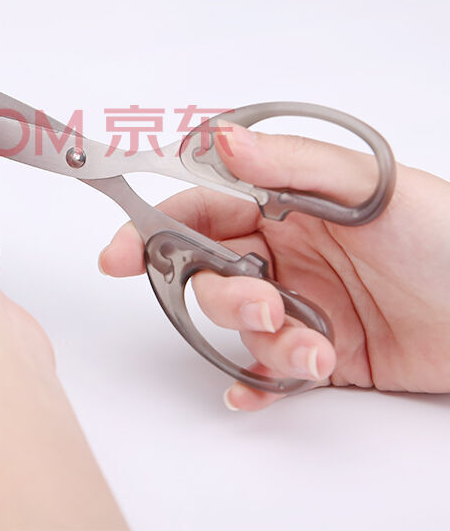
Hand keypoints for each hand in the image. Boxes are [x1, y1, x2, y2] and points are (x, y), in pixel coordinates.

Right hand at [99, 123, 449, 410]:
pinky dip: (255, 386)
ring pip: (239, 328)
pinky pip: (267, 372)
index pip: (200, 210)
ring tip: (315, 348)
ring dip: (263, 343)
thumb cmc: (446, 237)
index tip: (118, 254)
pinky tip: (255, 393)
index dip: (152, 229)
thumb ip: (288, 164)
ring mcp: (299, 305)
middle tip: (263, 306)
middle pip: (208, 274)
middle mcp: (283, 253)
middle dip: (221, 296)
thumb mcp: (369, 186)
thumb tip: (218, 141)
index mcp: (284, 204)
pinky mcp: (319, 353)